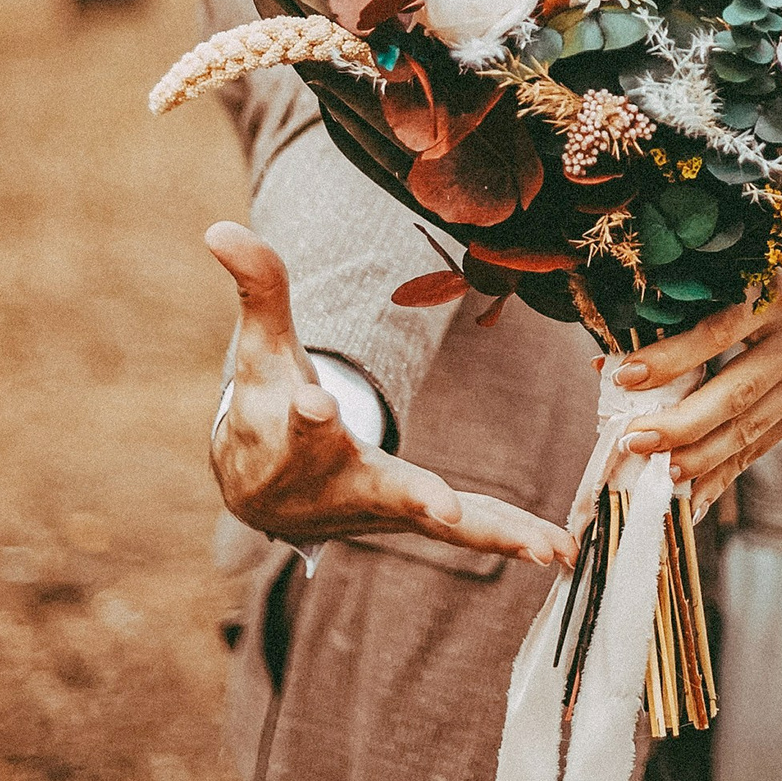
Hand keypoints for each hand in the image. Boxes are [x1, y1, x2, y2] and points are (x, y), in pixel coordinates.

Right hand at [205, 222, 573, 565]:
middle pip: (375, 489)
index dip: (303, 413)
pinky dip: (508, 538)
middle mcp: (336, 485)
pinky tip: (561, 554)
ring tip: (547, 550)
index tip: (315, 405)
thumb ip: (257, 288)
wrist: (260, 495)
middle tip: (437, 508)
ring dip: (490, 534)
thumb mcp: (259, 348)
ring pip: (436, 523)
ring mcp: (380, 510)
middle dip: (408, 495)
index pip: (295, 423)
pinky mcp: (413, 519)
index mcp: (290, 438)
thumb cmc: (263, 408)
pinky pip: (465, 530)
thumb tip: (220, 226)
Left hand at [614, 265, 781, 513]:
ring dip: (701, 457)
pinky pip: (760, 446)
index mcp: (772, 292)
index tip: (625, 378)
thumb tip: (607, 365)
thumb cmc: (753, 284)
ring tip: (660, 475)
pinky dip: (724, 473)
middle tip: (635, 441)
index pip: (717, 332)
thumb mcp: (722, 283)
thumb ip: (672, 319)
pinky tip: (694, 497)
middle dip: (682, 424)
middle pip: (736, 391)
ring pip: (749, 427)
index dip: (671, 358)